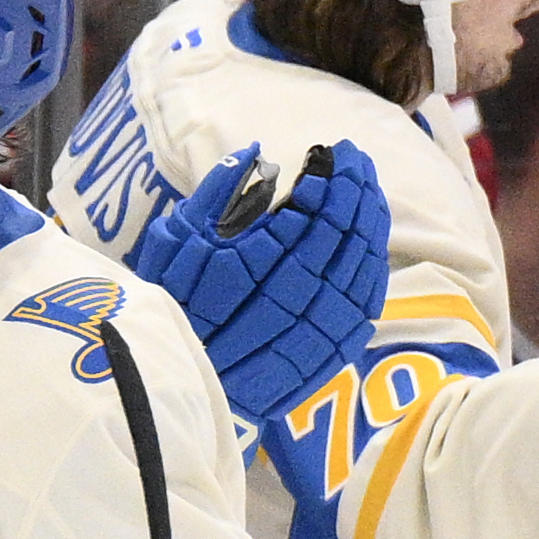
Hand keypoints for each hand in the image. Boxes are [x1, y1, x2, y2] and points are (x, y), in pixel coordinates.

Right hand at [133, 140, 387, 435]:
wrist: (171, 388)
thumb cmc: (166, 309)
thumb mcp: (171, 246)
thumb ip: (212, 196)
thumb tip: (254, 150)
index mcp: (239, 278)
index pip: (305, 219)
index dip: (327, 183)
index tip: (333, 153)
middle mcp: (277, 312)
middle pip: (337, 243)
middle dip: (353, 194)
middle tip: (356, 159)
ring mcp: (305, 343)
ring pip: (355, 275)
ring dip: (368, 227)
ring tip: (368, 190)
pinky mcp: (320, 363)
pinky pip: (361, 310)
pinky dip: (372, 270)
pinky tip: (370, 241)